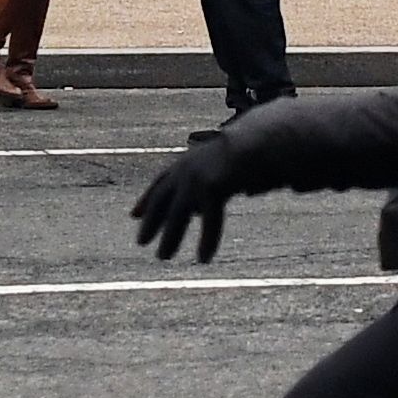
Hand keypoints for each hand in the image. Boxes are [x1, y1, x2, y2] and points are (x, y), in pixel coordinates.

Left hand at [128, 133, 238, 262]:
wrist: (262, 139)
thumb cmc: (247, 151)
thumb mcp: (221, 167)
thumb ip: (209, 184)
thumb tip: (200, 208)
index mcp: (189, 162)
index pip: (160, 182)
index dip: (147, 199)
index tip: (135, 214)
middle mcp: (187, 169)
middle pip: (162, 199)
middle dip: (152, 221)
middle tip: (141, 241)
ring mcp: (197, 177)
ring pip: (178, 214)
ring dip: (170, 237)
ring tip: (163, 257)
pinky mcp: (211, 186)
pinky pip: (209, 220)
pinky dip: (207, 240)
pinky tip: (203, 259)